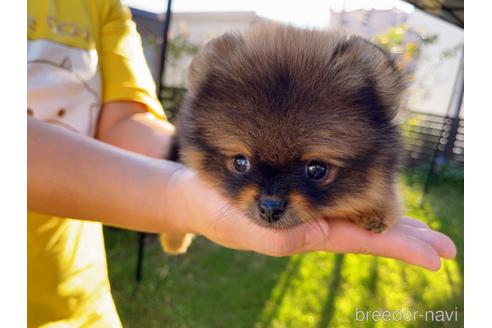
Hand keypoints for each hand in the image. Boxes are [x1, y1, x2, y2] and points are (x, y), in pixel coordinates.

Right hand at [172, 169, 455, 270]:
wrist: (195, 194)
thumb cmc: (214, 210)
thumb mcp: (241, 226)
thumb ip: (279, 236)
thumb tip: (324, 233)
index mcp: (305, 233)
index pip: (362, 240)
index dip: (399, 247)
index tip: (435, 256)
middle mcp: (315, 222)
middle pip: (370, 232)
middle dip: (408, 239)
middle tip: (446, 247)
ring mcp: (309, 207)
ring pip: (359, 215)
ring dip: (393, 223)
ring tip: (424, 231)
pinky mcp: (299, 191)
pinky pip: (341, 197)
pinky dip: (366, 199)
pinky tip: (375, 200)